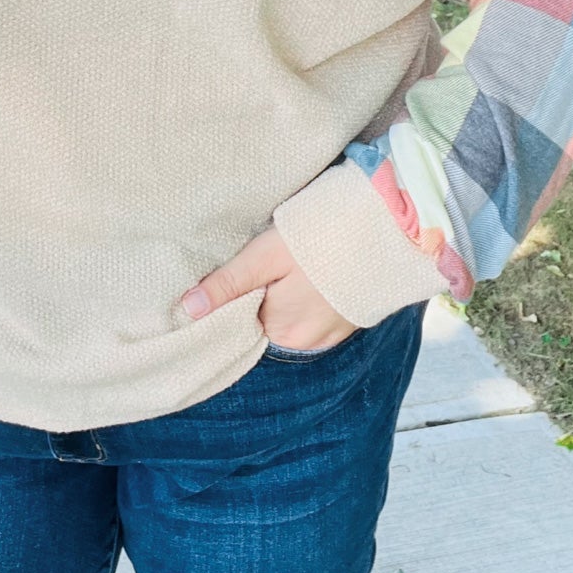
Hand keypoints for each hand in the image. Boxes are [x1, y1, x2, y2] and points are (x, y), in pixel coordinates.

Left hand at [180, 225, 359, 351]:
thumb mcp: (265, 255)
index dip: (229, 308)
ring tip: (283, 272)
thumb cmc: (321, 239)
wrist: (386, 229)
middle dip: (256, 304)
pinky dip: (304, 304)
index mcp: (283, 332)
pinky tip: (306, 278)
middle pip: (265, 329)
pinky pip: (314, 320)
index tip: (227, 284)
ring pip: (289, 324)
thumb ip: (227, 284)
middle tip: (257, 271)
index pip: (241, 330)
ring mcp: (332, 336)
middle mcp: (307, 344)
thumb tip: (186, 310)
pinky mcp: (347, 322)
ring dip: (280, 303)